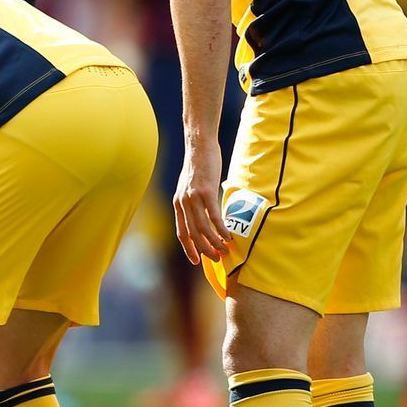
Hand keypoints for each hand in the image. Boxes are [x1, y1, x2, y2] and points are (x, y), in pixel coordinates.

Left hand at [174, 141, 230, 265]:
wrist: (199, 145)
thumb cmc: (198, 166)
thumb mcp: (189, 186)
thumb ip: (192, 202)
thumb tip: (203, 216)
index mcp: (178, 203)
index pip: (181, 233)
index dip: (189, 249)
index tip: (197, 261)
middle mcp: (183, 202)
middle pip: (193, 234)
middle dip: (205, 250)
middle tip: (217, 258)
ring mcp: (193, 197)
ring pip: (203, 228)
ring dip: (215, 242)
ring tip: (225, 250)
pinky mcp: (206, 191)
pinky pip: (214, 216)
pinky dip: (221, 229)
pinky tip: (229, 236)